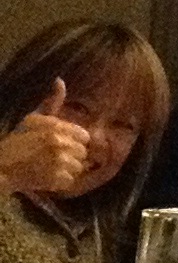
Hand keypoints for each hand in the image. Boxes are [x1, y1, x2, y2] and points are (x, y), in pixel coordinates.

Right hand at [0, 79, 90, 196]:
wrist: (0, 168)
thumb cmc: (17, 142)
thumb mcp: (33, 119)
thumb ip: (51, 103)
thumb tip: (60, 80)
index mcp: (54, 128)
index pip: (84, 136)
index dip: (76, 141)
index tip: (64, 144)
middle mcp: (58, 143)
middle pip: (83, 152)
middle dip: (72, 155)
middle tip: (53, 157)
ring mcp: (57, 162)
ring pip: (79, 167)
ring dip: (67, 169)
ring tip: (50, 167)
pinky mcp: (54, 180)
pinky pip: (70, 181)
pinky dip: (61, 182)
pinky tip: (47, 176)